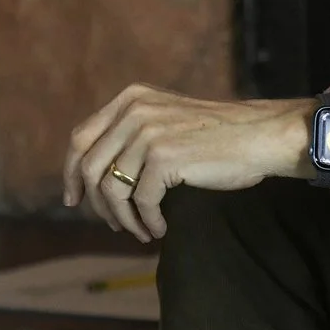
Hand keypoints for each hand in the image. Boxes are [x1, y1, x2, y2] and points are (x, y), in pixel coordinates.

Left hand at [64, 85, 316, 240]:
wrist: (258, 135)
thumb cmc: (216, 135)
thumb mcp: (165, 120)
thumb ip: (131, 134)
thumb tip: (93, 176)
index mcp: (130, 99)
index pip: (80, 138)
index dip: (71, 173)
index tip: (74, 199)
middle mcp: (134, 111)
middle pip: (89, 167)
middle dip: (97, 204)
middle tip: (114, 225)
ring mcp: (147, 133)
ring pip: (112, 190)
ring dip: (123, 219)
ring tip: (139, 230)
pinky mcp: (163, 157)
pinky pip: (140, 202)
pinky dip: (147, 222)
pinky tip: (159, 228)